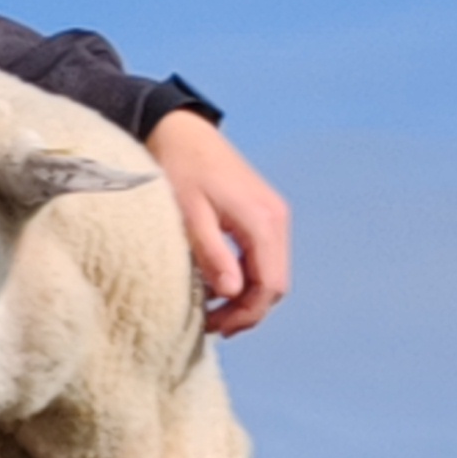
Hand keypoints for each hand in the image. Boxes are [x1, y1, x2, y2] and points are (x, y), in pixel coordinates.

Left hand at [143, 110, 289, 336]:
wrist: (180, 129)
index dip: (246, 314)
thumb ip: (212, 253)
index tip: (215, 328)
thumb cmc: (179, 168)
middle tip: (212, 326)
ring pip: (271, 272)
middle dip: (247, 311)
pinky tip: (217, 284)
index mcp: (263, 220)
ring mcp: (273, 215)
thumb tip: (232, 292)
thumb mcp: (189, 214)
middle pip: (275, 283)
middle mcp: (276, 218)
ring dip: (246, 296)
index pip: (269, 285)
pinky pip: (262, 256)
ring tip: (213, 311)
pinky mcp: (262, 212)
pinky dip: (245, 276)